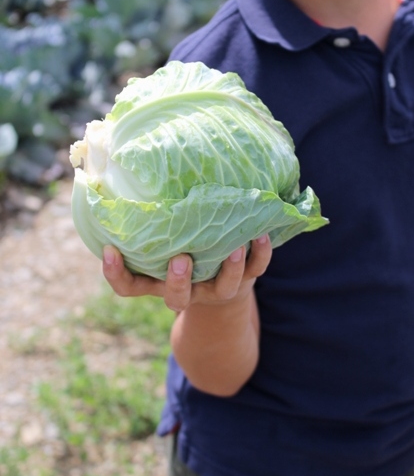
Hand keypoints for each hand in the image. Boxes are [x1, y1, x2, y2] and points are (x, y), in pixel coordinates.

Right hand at [102, 234, 271, 311]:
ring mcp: (216, 288)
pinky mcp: (244, 279)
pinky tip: (261, 234)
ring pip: (223, 287)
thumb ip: (149, 224)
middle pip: (177, 298)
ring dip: (229, 269)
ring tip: (235, 247)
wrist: (224, 282)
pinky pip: (255, 271)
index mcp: (158, 282)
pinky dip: (260, 254)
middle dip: (178, 281)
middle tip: (180, 259)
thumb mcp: (161, 243)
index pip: (129, 287)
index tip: (110, 250)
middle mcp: (187, 291)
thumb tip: (123, 177)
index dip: (116, 274)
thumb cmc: (182, 252)